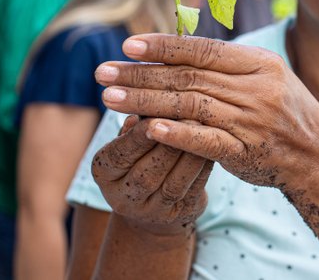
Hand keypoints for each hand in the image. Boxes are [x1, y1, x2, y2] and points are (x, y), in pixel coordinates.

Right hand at [91, 115, 212, 236]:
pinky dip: (204, 166)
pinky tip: (214, 145)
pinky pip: (194, 188)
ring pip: (173, 183)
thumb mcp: (130, 141)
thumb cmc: (140, 157)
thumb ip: (136, 124)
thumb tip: (141, 105)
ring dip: (190, 154)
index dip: (137, 137)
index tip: (154, 117)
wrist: (152, 206)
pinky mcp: (181, 214)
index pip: (119, 154)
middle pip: (146, 173)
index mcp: (104, 172)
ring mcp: (152, 211)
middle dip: (168, 144)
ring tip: (203, 127)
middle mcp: (123, 197)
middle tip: (188, 116)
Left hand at [94, 34, 318, 188]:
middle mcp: (257, 89)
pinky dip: (176, 134)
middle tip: (103, 73)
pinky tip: (147, 129)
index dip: (164, 47)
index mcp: (261, 63)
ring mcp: (252, 121)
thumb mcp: (268, 77)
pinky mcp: (246, 152)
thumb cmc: (287, 112)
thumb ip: (229, 65)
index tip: (129, 46)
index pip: (204, 50)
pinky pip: (206, 141)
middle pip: (189, 77)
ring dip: (146, 102)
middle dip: (141, 75)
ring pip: (190, 106)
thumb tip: (179, 50)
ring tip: (111, 100)